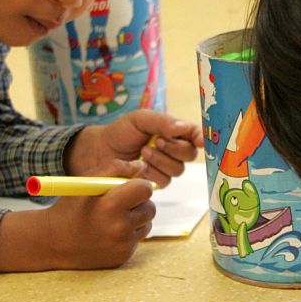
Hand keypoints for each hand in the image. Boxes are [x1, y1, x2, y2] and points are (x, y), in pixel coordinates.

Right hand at [40, 175, 155, 268]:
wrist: (53, 242)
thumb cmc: (71, 207)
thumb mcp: (87, 182)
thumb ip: (116, 168)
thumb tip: (142, 167)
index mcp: (110, 205)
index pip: (145, 189)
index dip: (139, 185)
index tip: (130, 187)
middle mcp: (119, 228)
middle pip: (150, 208)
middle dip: (139, 202)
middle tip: (121, 202)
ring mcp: (122, 245)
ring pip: (146, 224)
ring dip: (136, 218)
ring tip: (112, 217)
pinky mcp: (123, 257)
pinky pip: (137, 239)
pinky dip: (128, 234)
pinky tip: (108, 233)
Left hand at [65, 109, 202, 187]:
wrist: (99, 151)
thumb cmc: (120, 132)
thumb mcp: (140, 119)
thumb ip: (162, 122)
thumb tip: (183, 128)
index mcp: (172, 131)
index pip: (194, 134)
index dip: (201, 137)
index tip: (201, 141)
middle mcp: (173, 150)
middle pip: (190, 154)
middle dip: (174, 148)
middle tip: (156, 141)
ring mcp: (165, 167)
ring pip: (178, 169)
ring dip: (160, 160)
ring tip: (143, 152)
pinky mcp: (155, 182)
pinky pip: (165, 181)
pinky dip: (152, 173)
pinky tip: (139, 166)